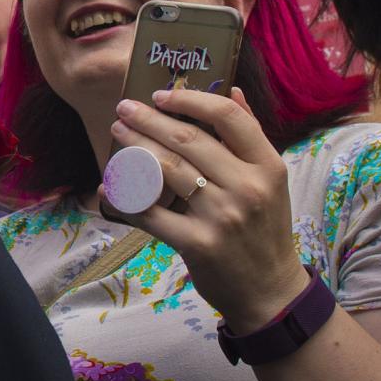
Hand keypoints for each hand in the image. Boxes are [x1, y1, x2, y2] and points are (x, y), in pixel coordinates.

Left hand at [107, 86, 306, 326]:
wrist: (270, 291)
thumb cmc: (265, 230)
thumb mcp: (271, 181)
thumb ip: (251, 134)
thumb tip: (231, 89)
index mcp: (267, 166)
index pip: (227, 118)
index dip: (190, 100)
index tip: (161, 95)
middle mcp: (246, 187)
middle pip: (188, 140)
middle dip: (149, 120)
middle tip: (124, 109)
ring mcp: (221, 217)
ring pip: (166, 170)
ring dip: (134, 147)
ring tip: (118, 133)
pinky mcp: (197, 244)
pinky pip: (151, 213)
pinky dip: (126, 198)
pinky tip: (109, 186)